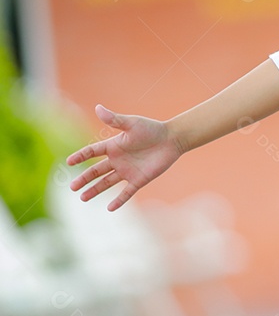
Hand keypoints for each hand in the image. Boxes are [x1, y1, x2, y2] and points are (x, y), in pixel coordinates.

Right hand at [67, 105, 182, 210]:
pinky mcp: (139, 179)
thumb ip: (114, 119)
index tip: (69, 162)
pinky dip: (119, 200)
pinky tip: (110, 208)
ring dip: (95, 190)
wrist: (173, 139)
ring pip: (107, 183)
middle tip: (72, 187)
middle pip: (96, 171)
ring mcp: (128, 171)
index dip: (80, 156)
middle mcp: (117, 160)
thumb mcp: (131, 124)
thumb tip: (98, 108)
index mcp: (113, 146)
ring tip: (82, 198)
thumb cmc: (152, 129)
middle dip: (84, 179)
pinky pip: (127, 192)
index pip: (92, 152)